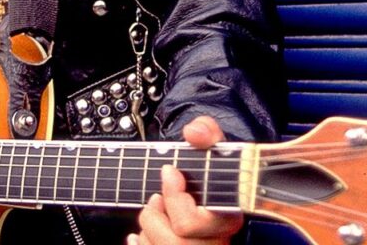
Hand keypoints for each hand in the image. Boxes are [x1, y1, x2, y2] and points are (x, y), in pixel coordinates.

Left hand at [132, 116, 243, 244]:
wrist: (220, 199)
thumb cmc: (216, 177)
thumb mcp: (215, 150)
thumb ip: (208, 133)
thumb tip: (193, 131)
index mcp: (227, 219)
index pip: (190, 223)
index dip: (173, 197)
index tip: (169, 172)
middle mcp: (215, 242)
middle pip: (172, 240)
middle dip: (155, 216)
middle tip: (156, 198)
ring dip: (148, 230)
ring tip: (155, 213)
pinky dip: (139, 244)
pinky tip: (140, 234)